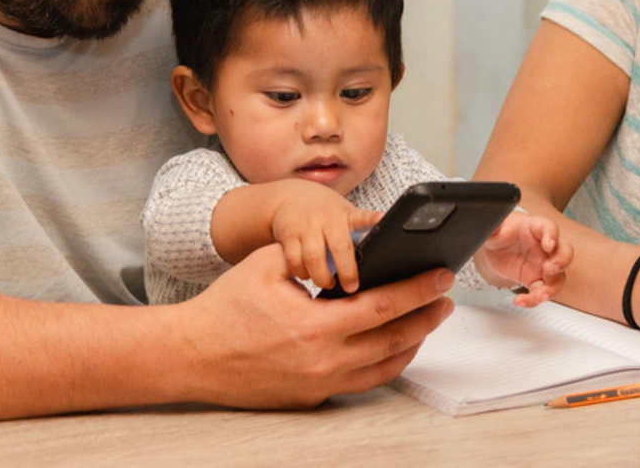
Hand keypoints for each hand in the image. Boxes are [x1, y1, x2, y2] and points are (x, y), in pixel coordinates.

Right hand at [179, 245, 454, 407]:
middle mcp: (323, 362)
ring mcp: (320, 384)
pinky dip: (386, 362)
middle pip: (395, 340)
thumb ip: (314, 253)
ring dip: (413, 341)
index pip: (384, 306)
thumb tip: (357, 243)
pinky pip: (363, 381)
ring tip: (427, 318)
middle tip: (447, 297)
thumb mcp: (268, 264)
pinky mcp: (313, 397)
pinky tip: (394, 344)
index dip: (419, 290)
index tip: (443, 276)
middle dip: (427, 316)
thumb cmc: (226, 307)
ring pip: (385, 367)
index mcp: (315, 326)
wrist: (192, 355)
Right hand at [265, 180, 381, 292]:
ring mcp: (304, 227)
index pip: (361, 220)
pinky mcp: (287, 237)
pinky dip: (301, 273)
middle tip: (350, 287)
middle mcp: (324, 219)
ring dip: (320, 277)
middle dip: (346, 272)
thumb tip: (377, 250)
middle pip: (338, 248)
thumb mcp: (345, 213)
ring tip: (326, 283)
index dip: (372, 221)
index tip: (381, 224)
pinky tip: (307, 275)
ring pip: (312, 258)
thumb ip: (359, 229)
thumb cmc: (325, 210)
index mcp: (343, 215)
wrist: (291, 197)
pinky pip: (294, 261)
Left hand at [473, 213, 573, 306]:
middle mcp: (544, 247)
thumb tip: (489, 221)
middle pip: (564, 252)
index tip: (548, 244)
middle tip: (550, 269)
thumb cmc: (501, 232)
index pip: (549, 227)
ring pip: (558, 277)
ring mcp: (543, 265)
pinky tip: (520, 301)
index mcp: (535, 228)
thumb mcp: (494, 227)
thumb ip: (494, 226)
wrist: (495, 248)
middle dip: (562, 261)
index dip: (552, 235)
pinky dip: (534, 300)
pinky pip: (541, 292)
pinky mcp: (536, 280)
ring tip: (540, 295)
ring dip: (552, 288)